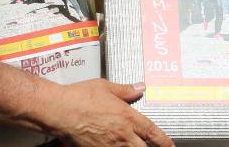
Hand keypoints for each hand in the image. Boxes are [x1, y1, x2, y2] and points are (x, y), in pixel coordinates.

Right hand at [55, 79, 172, 146]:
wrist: (60, 110)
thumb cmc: (80, 97)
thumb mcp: (106, 87)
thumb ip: (125, 90)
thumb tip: (140, 87)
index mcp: (127, 117)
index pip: (151, 132)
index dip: (163, 141)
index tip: (169, 145)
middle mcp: (121, 135)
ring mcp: (109, 146)